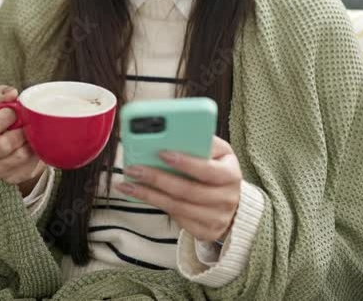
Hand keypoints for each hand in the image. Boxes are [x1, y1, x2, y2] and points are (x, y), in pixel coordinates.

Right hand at [0, 85, 45, 191]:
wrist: (10, 149)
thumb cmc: (2, 124)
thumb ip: (2, 95)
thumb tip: (11, 93)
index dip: (6, 117)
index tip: (17, 111)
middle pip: (4, 144)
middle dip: (21, 132)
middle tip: (28, 125)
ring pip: (19, 156)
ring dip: (30, 144)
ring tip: (32, 136)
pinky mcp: (10, 178)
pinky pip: (28, 167)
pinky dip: (35, 156)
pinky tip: (34, 148)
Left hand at [116, 136, 241, 241]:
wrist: (235, 207)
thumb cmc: (220, 172)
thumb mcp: (220, 154)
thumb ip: (203, 143)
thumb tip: (176, 131)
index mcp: (231, 174)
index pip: (207, 170)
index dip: (185, 162)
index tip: (161, 152)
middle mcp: (226, 198)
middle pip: (187, 190)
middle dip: (157, 178)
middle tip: (134, 168)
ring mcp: (215, 218)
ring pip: (177, 206)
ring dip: (149, 194)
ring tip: (128, 184)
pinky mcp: (204, 232)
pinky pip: (175, 217)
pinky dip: (154, 204)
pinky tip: (138, 194)